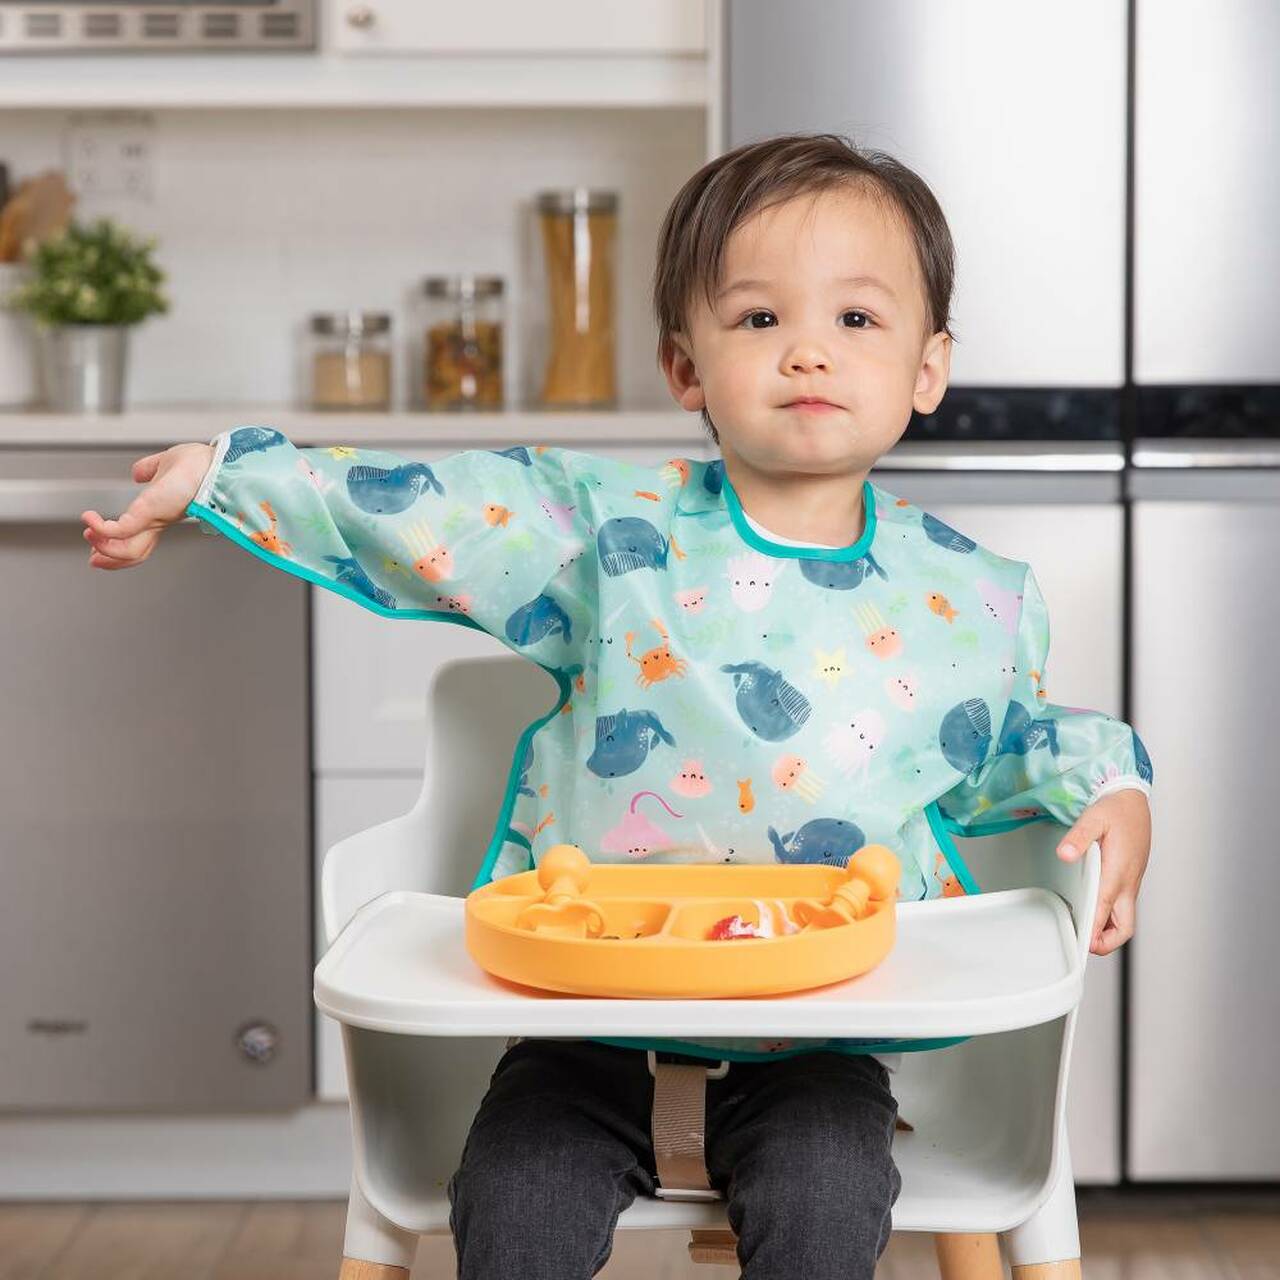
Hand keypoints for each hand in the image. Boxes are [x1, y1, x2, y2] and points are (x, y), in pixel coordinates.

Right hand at [81, 442, 214, 569]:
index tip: (99, 542)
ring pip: (127, 549)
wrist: (214, 464)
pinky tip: (91, 521)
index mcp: (160, 513)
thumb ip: (148, 469)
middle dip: (110, 557)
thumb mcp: (163, 466)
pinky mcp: (149, 512)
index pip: (137, 537)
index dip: (118, 544)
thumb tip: (137, 472)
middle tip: (93, 559)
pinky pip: (121, 530)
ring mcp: (154, 519)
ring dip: (104, 546)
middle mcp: (158, 521)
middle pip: (133, 552)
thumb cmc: (198, 464)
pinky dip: (103, 529)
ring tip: (89, 535)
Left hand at [1056, 789, 1151, 955]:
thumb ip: (1077, 838)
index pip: (1105, 912)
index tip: (1079, 944)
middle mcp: (1127, 883)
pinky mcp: (1128, 878)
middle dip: (1105, 943)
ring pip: (1124, 920)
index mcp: (1118, 873)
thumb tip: (1065, 855)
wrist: (1133, 800)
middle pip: (1124, 929)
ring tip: (1082, 931)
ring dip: (1106, 931)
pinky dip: (1108, 916)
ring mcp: (1130, 882)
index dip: (1093, 933)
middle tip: (1081, 943)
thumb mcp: (1093, 818)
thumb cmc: (1116, 808)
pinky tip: (1091, 909)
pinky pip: (1121, 906)